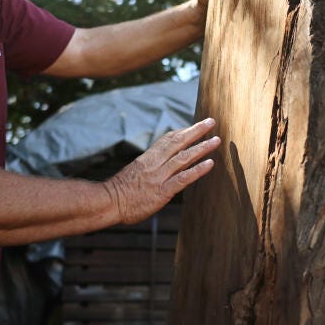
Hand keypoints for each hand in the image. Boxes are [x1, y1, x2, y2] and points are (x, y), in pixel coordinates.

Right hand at [103, 118, 219, 224]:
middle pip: (178, 142)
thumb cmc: (119, 192)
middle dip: (196, 131)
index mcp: (147, 158)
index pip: (166, 140)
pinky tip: (210, 164)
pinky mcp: (163, 191)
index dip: (182, 132)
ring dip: (202, 147)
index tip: (193, 127)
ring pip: (184, 157)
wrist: (108, 202)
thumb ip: (147, 169)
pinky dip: (198, 170)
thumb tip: (157, 168)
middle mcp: (155, 164)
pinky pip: (183, 178)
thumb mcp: (132, 173)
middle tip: (211, 122)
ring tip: (216, 140)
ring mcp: (159, 177)